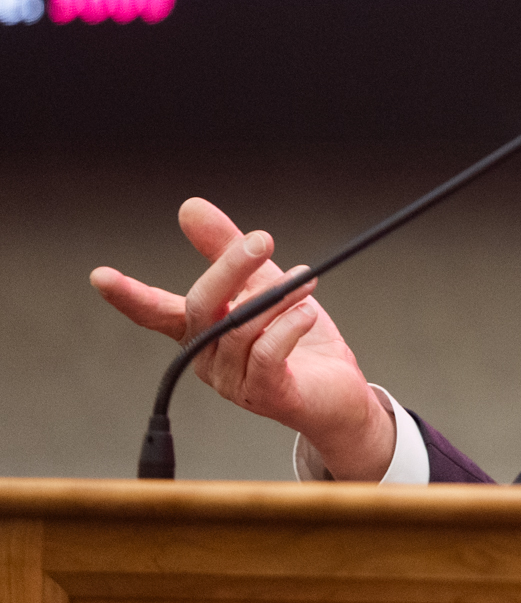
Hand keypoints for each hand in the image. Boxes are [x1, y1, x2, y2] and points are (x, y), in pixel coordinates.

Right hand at [90, 197, 396, 479]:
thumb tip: (190, 207)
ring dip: (277, 296)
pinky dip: (288, 327)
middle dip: (230, 268)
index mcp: (201, 331)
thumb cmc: (299, 338)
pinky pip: (267, 355)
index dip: (129, 296)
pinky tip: (306, 312)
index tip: (101, 276)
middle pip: (201, 307)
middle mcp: (208, 358)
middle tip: (261, 240)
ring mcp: (232, 380)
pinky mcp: (265, 395)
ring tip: (304, 278)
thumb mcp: (263, 282)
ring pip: (239, 328)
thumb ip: (225, 248)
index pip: (155, 312)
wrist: (338, 389)